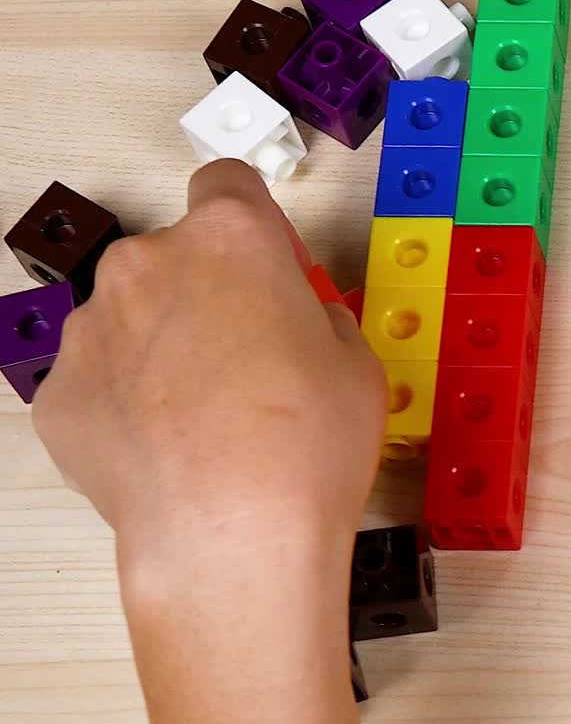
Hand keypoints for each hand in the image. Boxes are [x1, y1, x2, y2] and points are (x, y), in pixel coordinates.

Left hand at [32, 161, 386, 573]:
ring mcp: (92, 329)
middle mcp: (147, 265)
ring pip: (130, 321)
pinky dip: (124, 408)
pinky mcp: (60, 394)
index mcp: (228, 239)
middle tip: (245, 365)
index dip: (254, 229)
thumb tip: (299, 327)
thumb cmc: (301, 450)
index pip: (228, 186)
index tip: (267, 270)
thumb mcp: (357, 366)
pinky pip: (96, 384)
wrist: (231, 537)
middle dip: (205, 298)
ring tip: (203, 423)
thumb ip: (318, 320)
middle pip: (174, 260)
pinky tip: (164, 454)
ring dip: (160, 352)